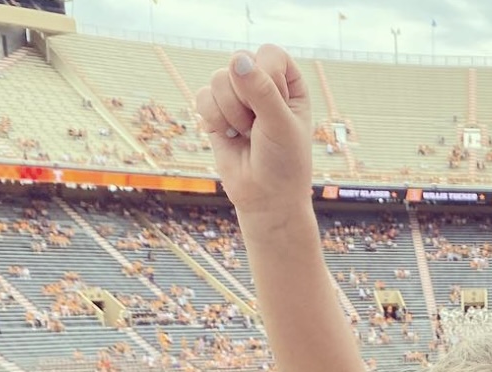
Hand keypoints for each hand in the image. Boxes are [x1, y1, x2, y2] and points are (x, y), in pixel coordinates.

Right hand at [196, 45, 312, 221]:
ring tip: (247, 134)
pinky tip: (230, 136)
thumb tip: (238, 60)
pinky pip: (202, 97)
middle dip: (246, 99)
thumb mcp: (280, 125)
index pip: (270, 54)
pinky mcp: (215, 110)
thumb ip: (262, 91)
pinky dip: (214, 119)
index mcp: (289, 83)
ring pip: (218, 79)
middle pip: (239, 61)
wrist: (265, 197)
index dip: (267, 76)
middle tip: (260, 125)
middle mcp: (263, 84)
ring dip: (232, 113)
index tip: (276, 106)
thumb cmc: (284, 162)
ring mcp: (237, 96)